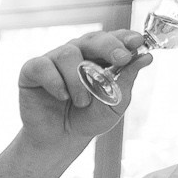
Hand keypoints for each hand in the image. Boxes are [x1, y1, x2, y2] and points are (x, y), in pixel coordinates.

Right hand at [15, 29, 150, 148]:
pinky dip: (55, 82)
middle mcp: (77, 53)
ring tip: (82, 102)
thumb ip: (126, 80)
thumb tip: (146, 57)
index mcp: (99, 57)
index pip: (113, 38)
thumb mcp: (115, 103)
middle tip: (121, 59)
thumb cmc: (88, 119)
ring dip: (78, 79)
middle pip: (92, 38)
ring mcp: (53, 60)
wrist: (60, 140)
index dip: (125, 37)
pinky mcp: (32, 71)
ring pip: (67, 54)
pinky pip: (43, 67)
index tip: (138, 42)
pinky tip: (62, 97)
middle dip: (109, 46)